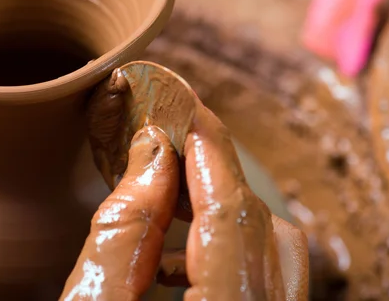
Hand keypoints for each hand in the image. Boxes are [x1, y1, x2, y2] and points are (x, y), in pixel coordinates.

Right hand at [61, 106, 308, 299]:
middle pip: (257, 227)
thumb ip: (122, 231)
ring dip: (217, 208)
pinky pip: (256, 278)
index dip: (207, 155)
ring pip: (266, 250)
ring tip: (169, 182)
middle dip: (213, 172)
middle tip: (177, 134)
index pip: (230, 216)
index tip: (186, 110)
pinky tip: (172, 252)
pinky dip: (218, 248)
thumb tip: (151, 153)